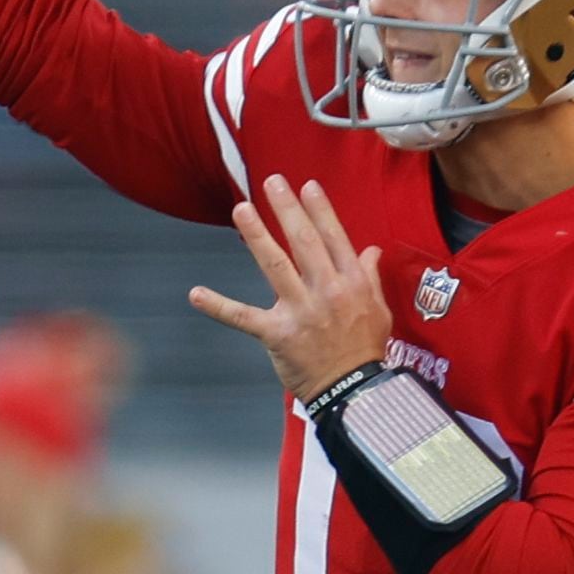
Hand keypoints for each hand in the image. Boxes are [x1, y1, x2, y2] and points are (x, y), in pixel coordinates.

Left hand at [187, 171, 395, 401]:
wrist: (353, 391)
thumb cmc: (365, 350)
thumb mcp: (379, 310)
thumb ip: (369, 276)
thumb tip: (369, 249)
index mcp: (352, 283)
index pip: (334, 237)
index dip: (319, 210)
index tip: (306, 186)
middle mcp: (327, 291)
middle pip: (304, 242)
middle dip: (288, 209)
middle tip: (272, 182)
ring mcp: (301, 311)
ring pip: (275, 266)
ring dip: (257, 235)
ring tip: (242, 209)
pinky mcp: (277, 334)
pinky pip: (243, 317)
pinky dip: (217, 306)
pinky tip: (195, 293)